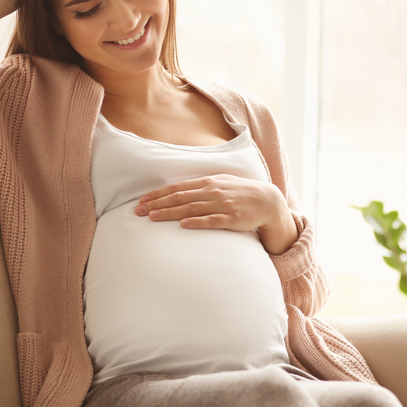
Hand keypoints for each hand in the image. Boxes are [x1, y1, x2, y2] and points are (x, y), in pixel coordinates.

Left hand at [135, 175, 298, 254]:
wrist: (266, 201)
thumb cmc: (239, 193)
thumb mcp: (220, 183)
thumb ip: (200, 187)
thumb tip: (176, 192)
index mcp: (208, 182)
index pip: (177, 188)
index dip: (158, 194)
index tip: (142, 201)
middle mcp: (213, 191)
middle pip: (180, 197)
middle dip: (158, 203)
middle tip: (139, 211)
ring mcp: (222, 205)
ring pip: (192, 208)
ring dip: (171, 212)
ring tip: (153, 217)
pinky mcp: (232, 218)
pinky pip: (211, 221)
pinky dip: (197, 222)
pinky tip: (183, 224)